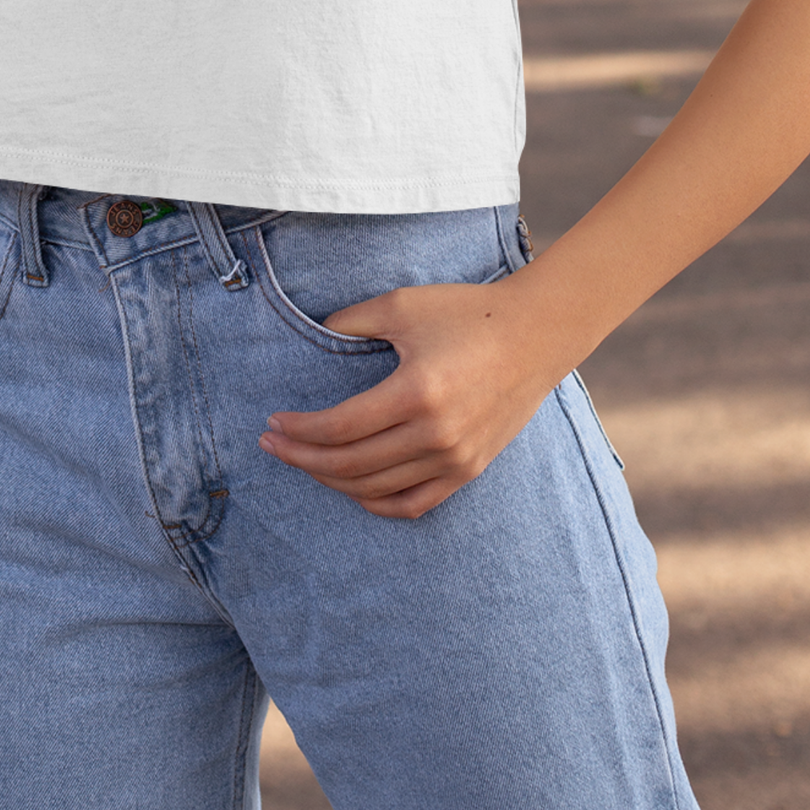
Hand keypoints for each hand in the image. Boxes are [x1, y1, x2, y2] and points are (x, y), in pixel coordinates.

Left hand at [258, 272, 565, 518]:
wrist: (536, 334)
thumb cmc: (467, 312)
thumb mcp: (403, 304)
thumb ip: (351, 321)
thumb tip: (313, 335)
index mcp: (417, 392)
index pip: (341, 428)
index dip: (300, 430)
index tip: (273, 422)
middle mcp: (437, 434)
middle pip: (351, 464)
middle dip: (302, 457)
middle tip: (273, 444)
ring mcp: (455, 458)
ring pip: (375, 489)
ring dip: (330, 480)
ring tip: (304, 461)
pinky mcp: (469, 470)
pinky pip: (413, 504)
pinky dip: (376, 503)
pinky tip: (352, 489)